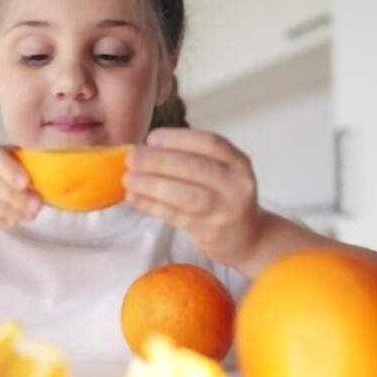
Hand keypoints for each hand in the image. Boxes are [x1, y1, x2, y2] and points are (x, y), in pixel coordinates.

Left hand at [123, 128, 265, 265]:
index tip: (151, 137)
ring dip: (153, 186)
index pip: (210, 144)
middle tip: (132, 158)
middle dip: (160, 162)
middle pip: (196, 169)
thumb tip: (145, 149)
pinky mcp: (209, 232)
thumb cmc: (224, 196)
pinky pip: (175, 216)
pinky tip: (133, 198)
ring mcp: (224, 210)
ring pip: (185, 196)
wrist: (248, 238)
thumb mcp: (222, 171)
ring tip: (128, 179)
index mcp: (238, 162)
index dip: (179, 139)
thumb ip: (193, 158)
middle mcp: (236, 185)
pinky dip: (151, 206)